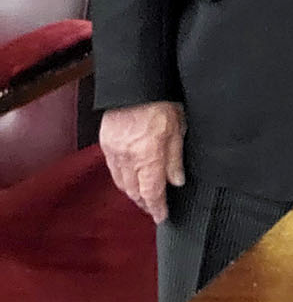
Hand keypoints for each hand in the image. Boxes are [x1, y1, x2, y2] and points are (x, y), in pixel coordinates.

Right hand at [99, 101, 186, 224]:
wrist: (134, 84)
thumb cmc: (162, 104)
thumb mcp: (178, 130)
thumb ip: (175, 159)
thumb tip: (176, 182)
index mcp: (148, 156)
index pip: (151, 192)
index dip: (156, 208)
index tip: (162, 217)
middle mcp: (127, 158)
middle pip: (133, 191)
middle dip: (144, 203)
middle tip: (155, 209)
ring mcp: (114, 151)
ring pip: (121, 182)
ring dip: (132, 192)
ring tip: (144, 197)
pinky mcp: (105, 143)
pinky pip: (113, 169)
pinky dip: (122, 178)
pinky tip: (130, 179)